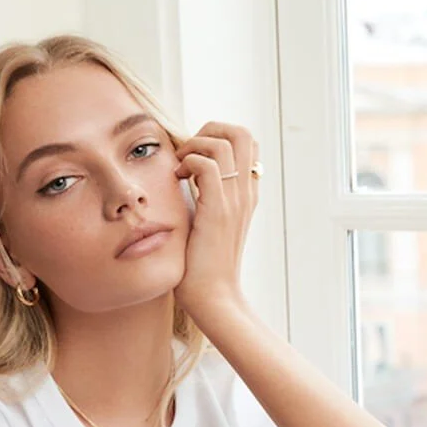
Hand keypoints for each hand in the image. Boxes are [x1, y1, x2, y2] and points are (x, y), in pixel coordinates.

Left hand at [172, 122, 259, 316]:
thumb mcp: (208, 224)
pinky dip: (190, 162)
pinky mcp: (218, 210)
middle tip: (188, 152)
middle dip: (209, 130)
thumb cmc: (203, 266)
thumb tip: (186, 177)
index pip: (247, 142)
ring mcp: (235, 200)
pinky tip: (178, 179)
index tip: (195, 156)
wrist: (213, 296)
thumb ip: (205, 198)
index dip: (219, 136)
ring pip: (225, 143)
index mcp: (246, 194)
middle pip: (242, 133)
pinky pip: (208, 165)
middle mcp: (245, 192)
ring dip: (195, 145)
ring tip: (181, 167)